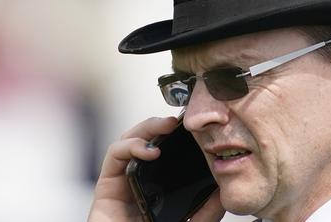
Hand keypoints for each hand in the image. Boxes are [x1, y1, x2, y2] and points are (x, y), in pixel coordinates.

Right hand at [87, 116, 226, 221]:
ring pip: (129, 140)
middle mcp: (139, 180)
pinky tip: (149, 150)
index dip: (176, 135)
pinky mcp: (106, 186)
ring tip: (166, 126)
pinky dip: (131, 145)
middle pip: (146, 140)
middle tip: (178, 120)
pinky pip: (114, 155)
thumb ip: (206, 211)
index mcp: (157, 186)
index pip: (165, 151)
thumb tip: (224, 192)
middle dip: (160, 124)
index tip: (194, 126)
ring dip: (147, 127)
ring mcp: (122, 181)